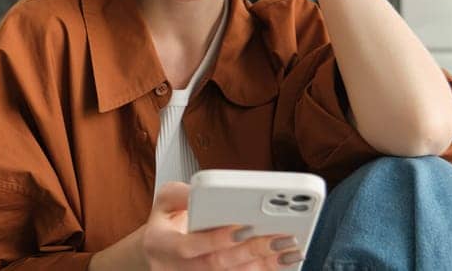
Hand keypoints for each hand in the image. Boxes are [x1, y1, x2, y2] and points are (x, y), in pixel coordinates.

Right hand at [142, 181, 302, 269]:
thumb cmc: (166, 225)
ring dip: (264, 265)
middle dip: (251, 251)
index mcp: (161, 245)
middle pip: (216, 265)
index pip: (189, 247)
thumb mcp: (164, 202)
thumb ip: (180, 194)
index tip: (244, 227)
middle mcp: (176, 269)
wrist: (160, 254)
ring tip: (290, 250)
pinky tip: (282, 262)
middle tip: (280, 237)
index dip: (217, 239)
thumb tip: (201, 189)